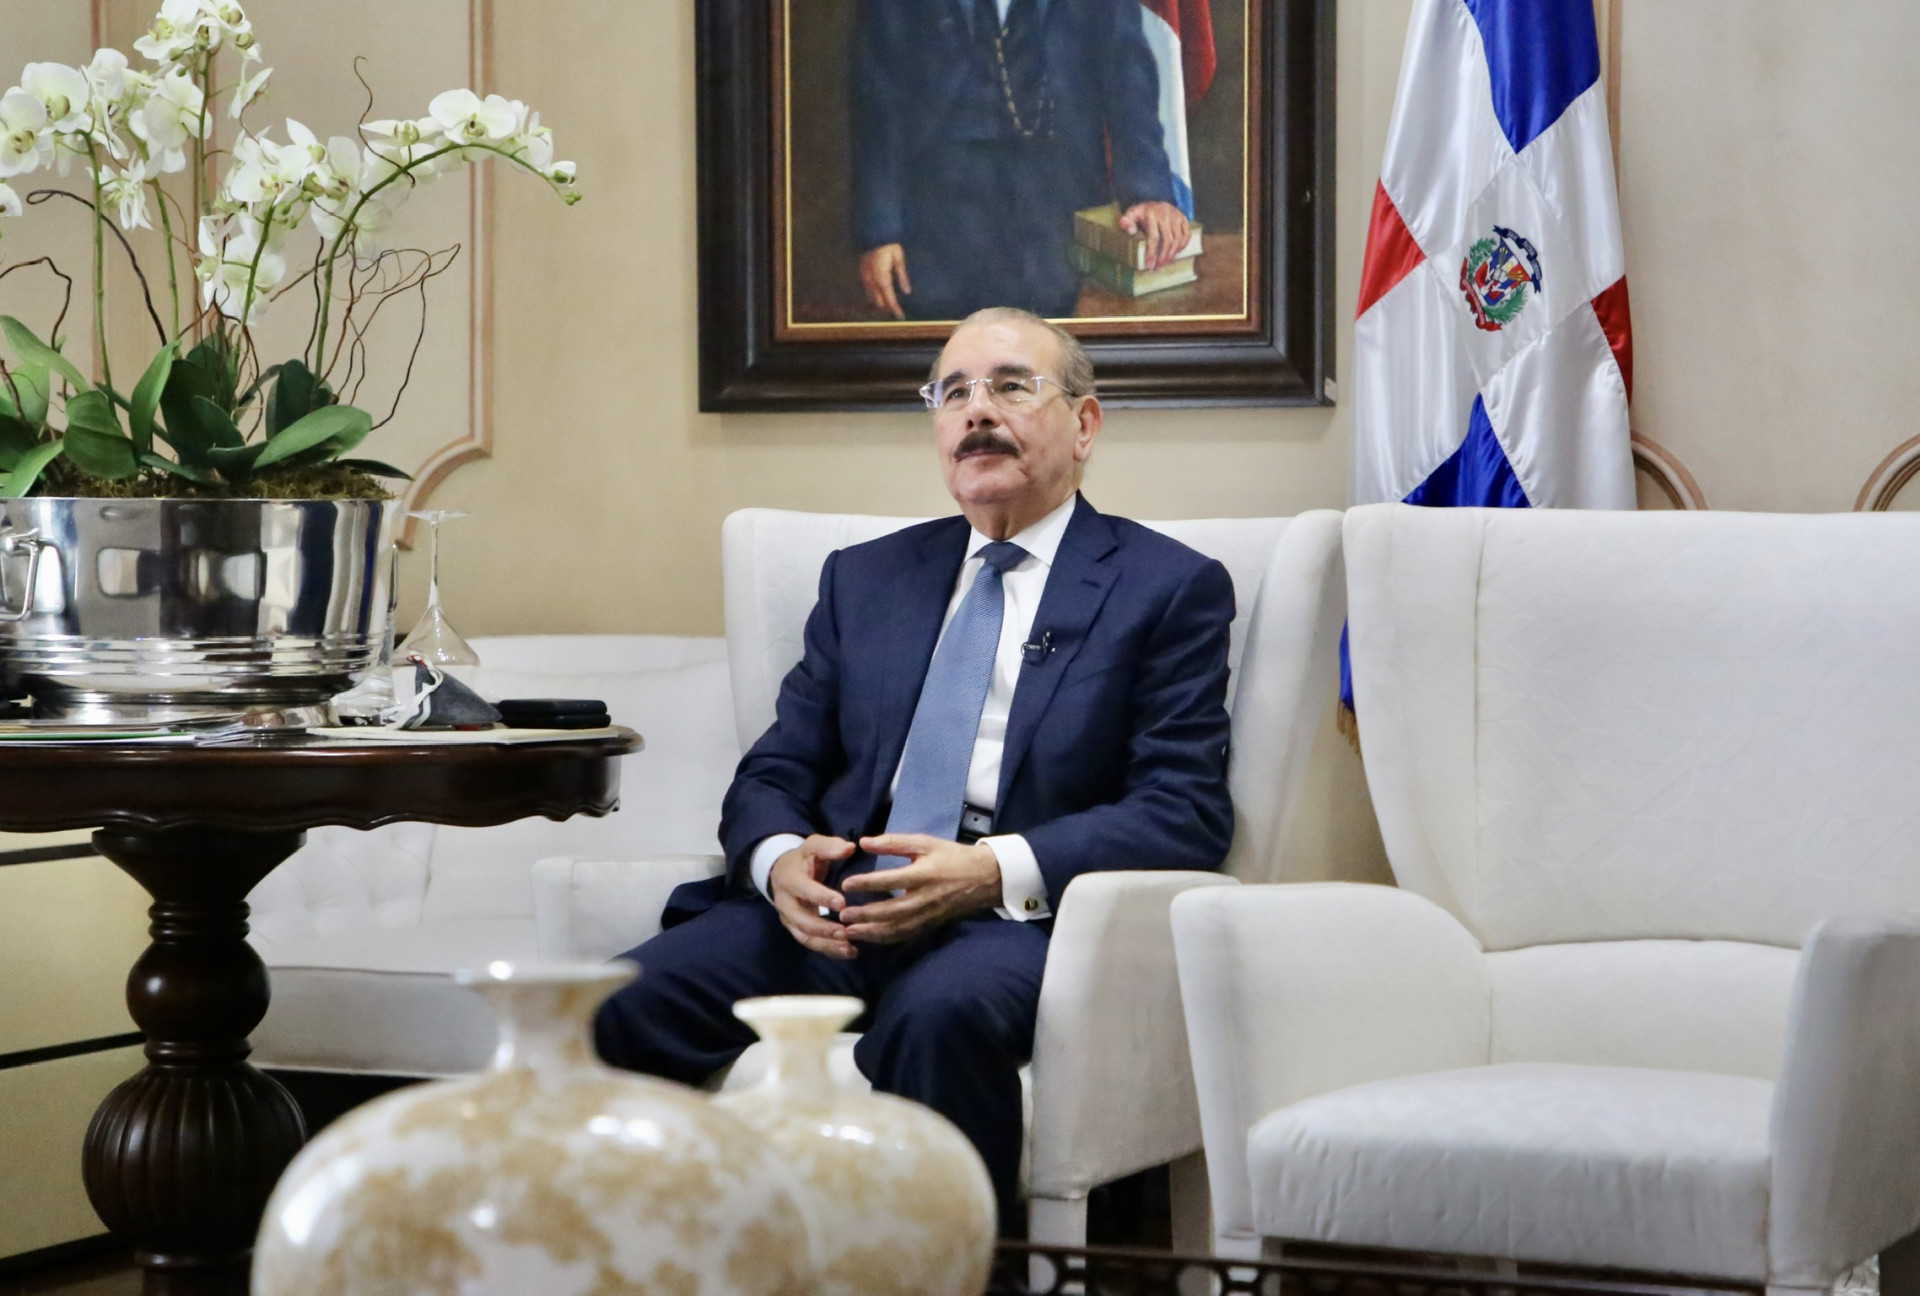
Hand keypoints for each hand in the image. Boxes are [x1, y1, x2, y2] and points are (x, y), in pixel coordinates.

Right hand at [769, 835, 857, 959]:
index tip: (842, 903)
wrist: (781, 872)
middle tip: (845, 933)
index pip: (804, 890)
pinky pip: (810, 943)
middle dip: (823, 928)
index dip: (821, 897)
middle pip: (801, 920)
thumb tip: (850, 847)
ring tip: (849, 949)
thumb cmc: (803, 858)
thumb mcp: (813, 846)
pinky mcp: (796, 929)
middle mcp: (785, 902)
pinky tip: (849, 952)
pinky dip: (829, 950)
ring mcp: (789, 919)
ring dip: (826, 945)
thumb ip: (830, 846)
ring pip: (805, 936)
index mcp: (789, 879)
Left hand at [839, 834, 1002, 943]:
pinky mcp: (929, 926)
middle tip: (842, 915)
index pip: (890, 880)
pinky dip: (885, 940)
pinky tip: (869, 938)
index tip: (845, 884)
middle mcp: (924, 899)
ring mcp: (927, 916)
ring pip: (896, 929)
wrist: (983, 878)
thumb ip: (894, 842)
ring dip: (871, 932)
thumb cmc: (951, 857)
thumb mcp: (925, 842)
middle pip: (890, 911)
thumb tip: (864, 842)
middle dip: (864, 915)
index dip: (867, 883)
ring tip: (849, 932)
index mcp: (923, 875)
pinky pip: (904, 936)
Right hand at [859, 243, 911, 318]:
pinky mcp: (862, 274)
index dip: (895, 308)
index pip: (888, 298)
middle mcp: (871, 280)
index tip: (901, 316)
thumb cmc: (889, 245)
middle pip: (879, 301)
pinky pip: (868, 290)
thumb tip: (907, 292)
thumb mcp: (899, 259)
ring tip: (890, 306)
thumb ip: (902, 276)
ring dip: (881, 302)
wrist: (873, 234)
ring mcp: (865, 277)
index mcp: (882, 277)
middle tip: (897, 312)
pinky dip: (875, 295)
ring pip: (872, 297)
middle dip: (888, 308)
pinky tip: (880, 296)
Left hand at [1118, 201, 1191, 269]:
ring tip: (1165, 262)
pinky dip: (1183, 245)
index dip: (1152, 253)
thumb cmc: (1142, 213)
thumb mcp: (1131, 215)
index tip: (1149, 265)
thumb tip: (1131, 231)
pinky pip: (1186, 234)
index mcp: (1151, 215)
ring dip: (1173, 253)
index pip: (1154, 237)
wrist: (1154, 201)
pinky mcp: (1183, 218)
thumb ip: (1126, 222)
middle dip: (1163, 256)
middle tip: (1158, 266)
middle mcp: (1165, 214)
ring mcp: (1176, 216)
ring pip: (1178, 238)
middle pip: (1168, 240)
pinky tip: (1177, 253)